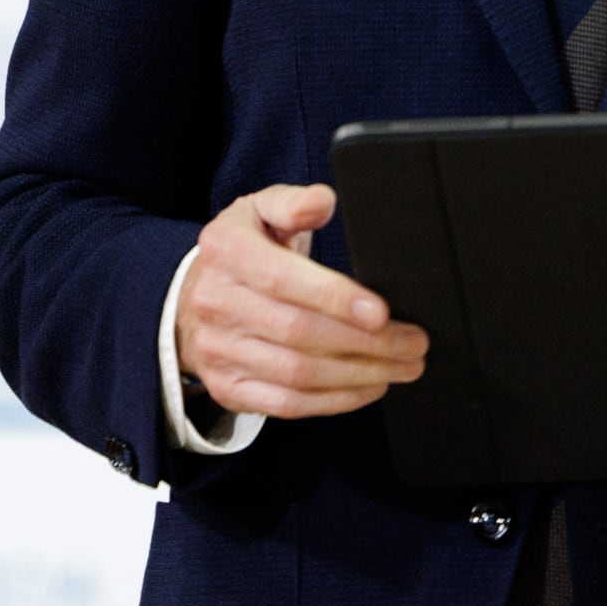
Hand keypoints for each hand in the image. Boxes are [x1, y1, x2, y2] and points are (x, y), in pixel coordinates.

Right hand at [177, 183, 428, 419]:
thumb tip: (322, 201)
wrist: (192, 298)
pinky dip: (335, 401)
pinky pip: (287, 404)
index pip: (283, 279)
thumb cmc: (244, 251)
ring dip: (359, 375)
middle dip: (366, 343)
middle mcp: (216, 302)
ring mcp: (219, 351)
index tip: (381, 312)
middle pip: (299, 332)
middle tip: (414, 343)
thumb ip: (293, 202)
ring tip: (403, 366)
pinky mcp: (229, 388)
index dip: (335, 298)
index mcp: (226, 250)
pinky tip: (369, 387)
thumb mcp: (261, 211)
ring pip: (298, 373)